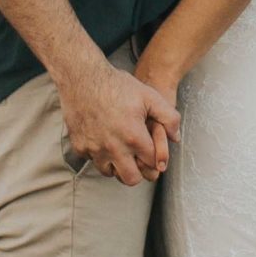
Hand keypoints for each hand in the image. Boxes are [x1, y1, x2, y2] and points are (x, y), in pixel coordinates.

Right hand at [59, 57, 180, 187]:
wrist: (83, 77)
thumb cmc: (117, 85)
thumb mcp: (149, 96)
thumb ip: (169, 117)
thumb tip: (176, 137)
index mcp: (133, 137)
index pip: (152, 164)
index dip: (156, 161)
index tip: (153, 155)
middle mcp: (113, 147)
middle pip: (131, 179)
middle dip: (138, 172)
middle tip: (139, 160)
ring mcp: (94, 149)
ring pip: (110, 173)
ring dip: (117, 165)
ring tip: (122, 151)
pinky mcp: (80, 146)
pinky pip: (92, 161)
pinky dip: (99, 155)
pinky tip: (104, 141)